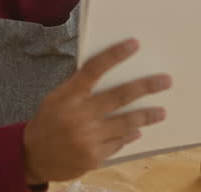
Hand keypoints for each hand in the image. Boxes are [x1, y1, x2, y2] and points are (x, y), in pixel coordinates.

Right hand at [22, 38, 170, 183]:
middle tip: (165, 81)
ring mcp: (88, 138)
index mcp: (68, 96)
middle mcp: (79, 115)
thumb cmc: (48, 121)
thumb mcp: (57, 98)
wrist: (34, 157)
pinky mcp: (94, 156)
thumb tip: (110, 73)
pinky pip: (118, 142)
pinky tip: (137, 131)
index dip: (115, 55)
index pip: (94, 69)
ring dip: (146, 116)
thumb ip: (80, 87)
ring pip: (125, 123)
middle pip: (119, 96)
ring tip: (161, 112)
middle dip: (146, 87)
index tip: (134, 44)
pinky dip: (128, 135)